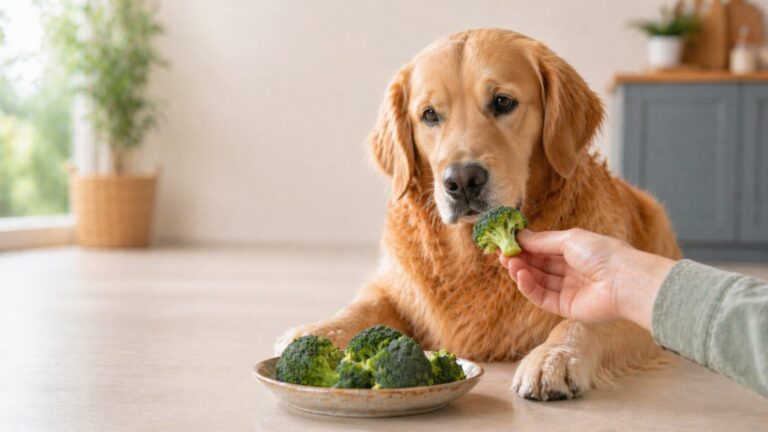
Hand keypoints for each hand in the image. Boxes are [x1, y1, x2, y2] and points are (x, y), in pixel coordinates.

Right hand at [499, 229, 674, 329]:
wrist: (624, 281)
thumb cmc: (602, 253)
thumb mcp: (569, 239)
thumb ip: (542, 241)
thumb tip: (519, 236)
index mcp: (574, 252)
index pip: (543, 249)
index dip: (524, 246)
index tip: (504, 242)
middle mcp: (570, 271)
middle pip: (538, 266)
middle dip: (519, 259)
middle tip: (500, 253)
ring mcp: (567, 290)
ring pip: (537, 281)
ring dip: (521, 271)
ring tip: (509, 262)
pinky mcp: (565, 307)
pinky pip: (541, 297)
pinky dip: (528, 287)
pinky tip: (520, 276)